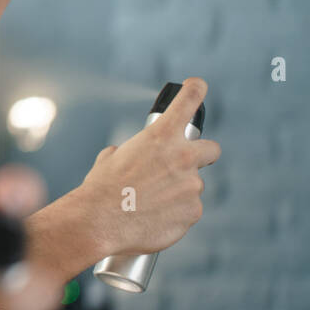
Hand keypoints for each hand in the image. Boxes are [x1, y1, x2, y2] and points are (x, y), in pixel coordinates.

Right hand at [78, 77, 220, 256]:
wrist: (98, 224)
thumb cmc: (99, 191)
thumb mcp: (108, 160)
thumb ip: (128, 152)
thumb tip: (124, 156)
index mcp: (160, 137)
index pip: (188, 101)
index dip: (195, 89)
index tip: (197, 85)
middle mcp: (182, 157)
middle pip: (211, 149)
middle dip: (200, 156)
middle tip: (181, 167)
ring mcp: (192, 186)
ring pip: (192, 186)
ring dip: (177, 192)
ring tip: (149, 204)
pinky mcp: (194, 211)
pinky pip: (189, 210)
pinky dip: (175, 214)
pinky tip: (153, 218)